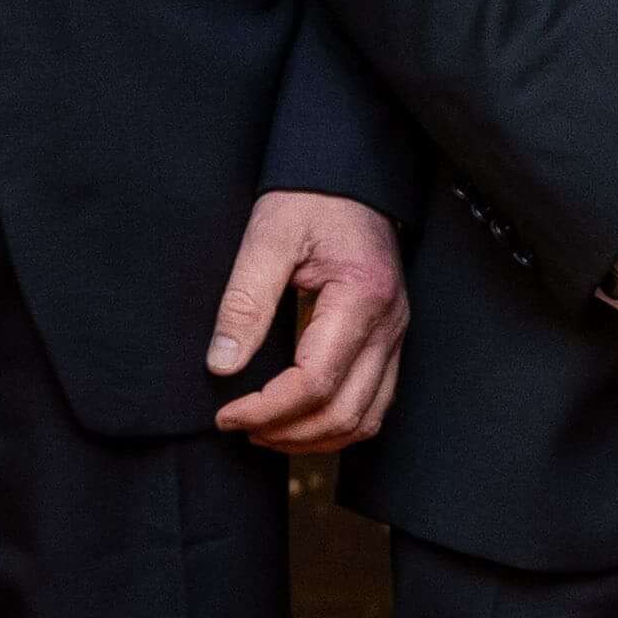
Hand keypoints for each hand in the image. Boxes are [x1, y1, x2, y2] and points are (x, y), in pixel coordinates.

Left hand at [208, 190, 407, 451]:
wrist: (351, 180)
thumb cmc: (311, 201)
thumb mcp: (268, 238)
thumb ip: (245, 302)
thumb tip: (222, 366)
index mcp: (361, 298)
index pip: (316, 381)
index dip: (267, 409)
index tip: (227, 413)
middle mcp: (389, 325)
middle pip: (344, 412)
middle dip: (286, 432)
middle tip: (238, 425)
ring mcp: (396, 336)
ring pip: (365, 419)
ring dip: (314, 438)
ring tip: (265, 431)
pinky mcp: (390, 341)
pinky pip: (374, 404)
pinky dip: (336, 424)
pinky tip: (299, 419)